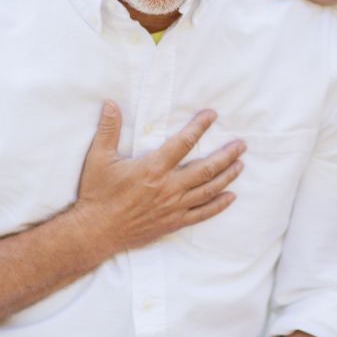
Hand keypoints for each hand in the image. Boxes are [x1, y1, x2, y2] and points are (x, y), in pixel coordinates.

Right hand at [73, 102, 243, 255]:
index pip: (184, 142)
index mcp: (153, 168)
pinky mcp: (173, 222)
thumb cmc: (97, 194)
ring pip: (208, 190)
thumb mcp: (99, 158)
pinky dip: (218, 205)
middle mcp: (168, 187)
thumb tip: (111, 104)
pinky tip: (231, 197)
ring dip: (227, 176)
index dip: (200, 126)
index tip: (212, 115)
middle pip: (206, 168)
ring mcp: (173, 207)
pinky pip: (202, 214)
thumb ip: (108, 130)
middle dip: (226, 155)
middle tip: (241, 145)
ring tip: (240, 164)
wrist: (95, 231)